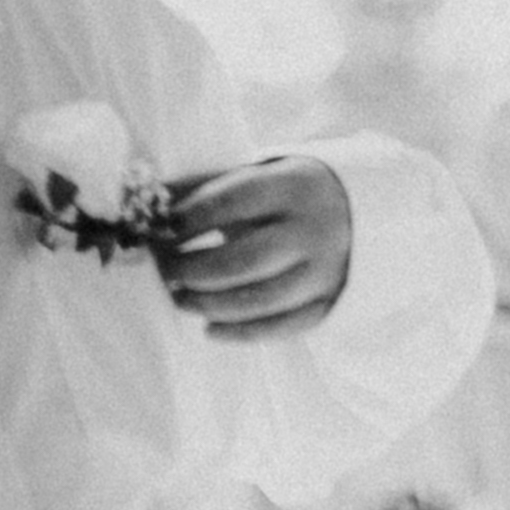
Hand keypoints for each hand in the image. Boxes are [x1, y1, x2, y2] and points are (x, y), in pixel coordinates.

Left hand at [158, 158, 355, 339]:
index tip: (159, 229)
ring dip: (209, 304)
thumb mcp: (258, 176)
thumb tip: (145, 204)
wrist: (364, 213)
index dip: (189, 218)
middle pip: (244, 260)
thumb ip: (204, 187)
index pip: (232, 203)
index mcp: (294, 187)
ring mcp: (326, 271)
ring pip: (260, 300)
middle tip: (167, 272)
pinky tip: (210, 328)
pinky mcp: (330, 301)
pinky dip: (240, 332)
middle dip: (192, 270)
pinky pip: (282, 327)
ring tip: (181, 298)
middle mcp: (314, 230)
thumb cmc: (288, 195)